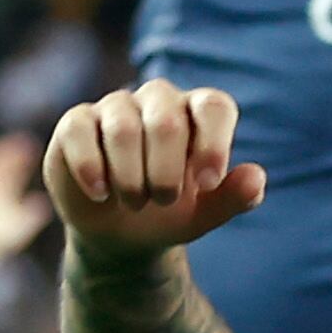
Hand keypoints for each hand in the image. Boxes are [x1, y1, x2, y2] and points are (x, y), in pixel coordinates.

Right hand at [44, 84, 267, 253]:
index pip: (214, 107)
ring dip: (130, 176)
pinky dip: (92, 166)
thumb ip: (237, 196)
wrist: (121, 233)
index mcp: (199, 113)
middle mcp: (160, 100)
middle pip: (167, 121)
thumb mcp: (208, 213)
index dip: (213, 144)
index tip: (207, 184)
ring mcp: (116, 107)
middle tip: (164, 200)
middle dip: (166, 171)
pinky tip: (101, 194)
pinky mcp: (76, 122)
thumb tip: (255, 177)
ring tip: (135, 201)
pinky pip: (80, 130)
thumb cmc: (171, 212)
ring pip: (123, 128)